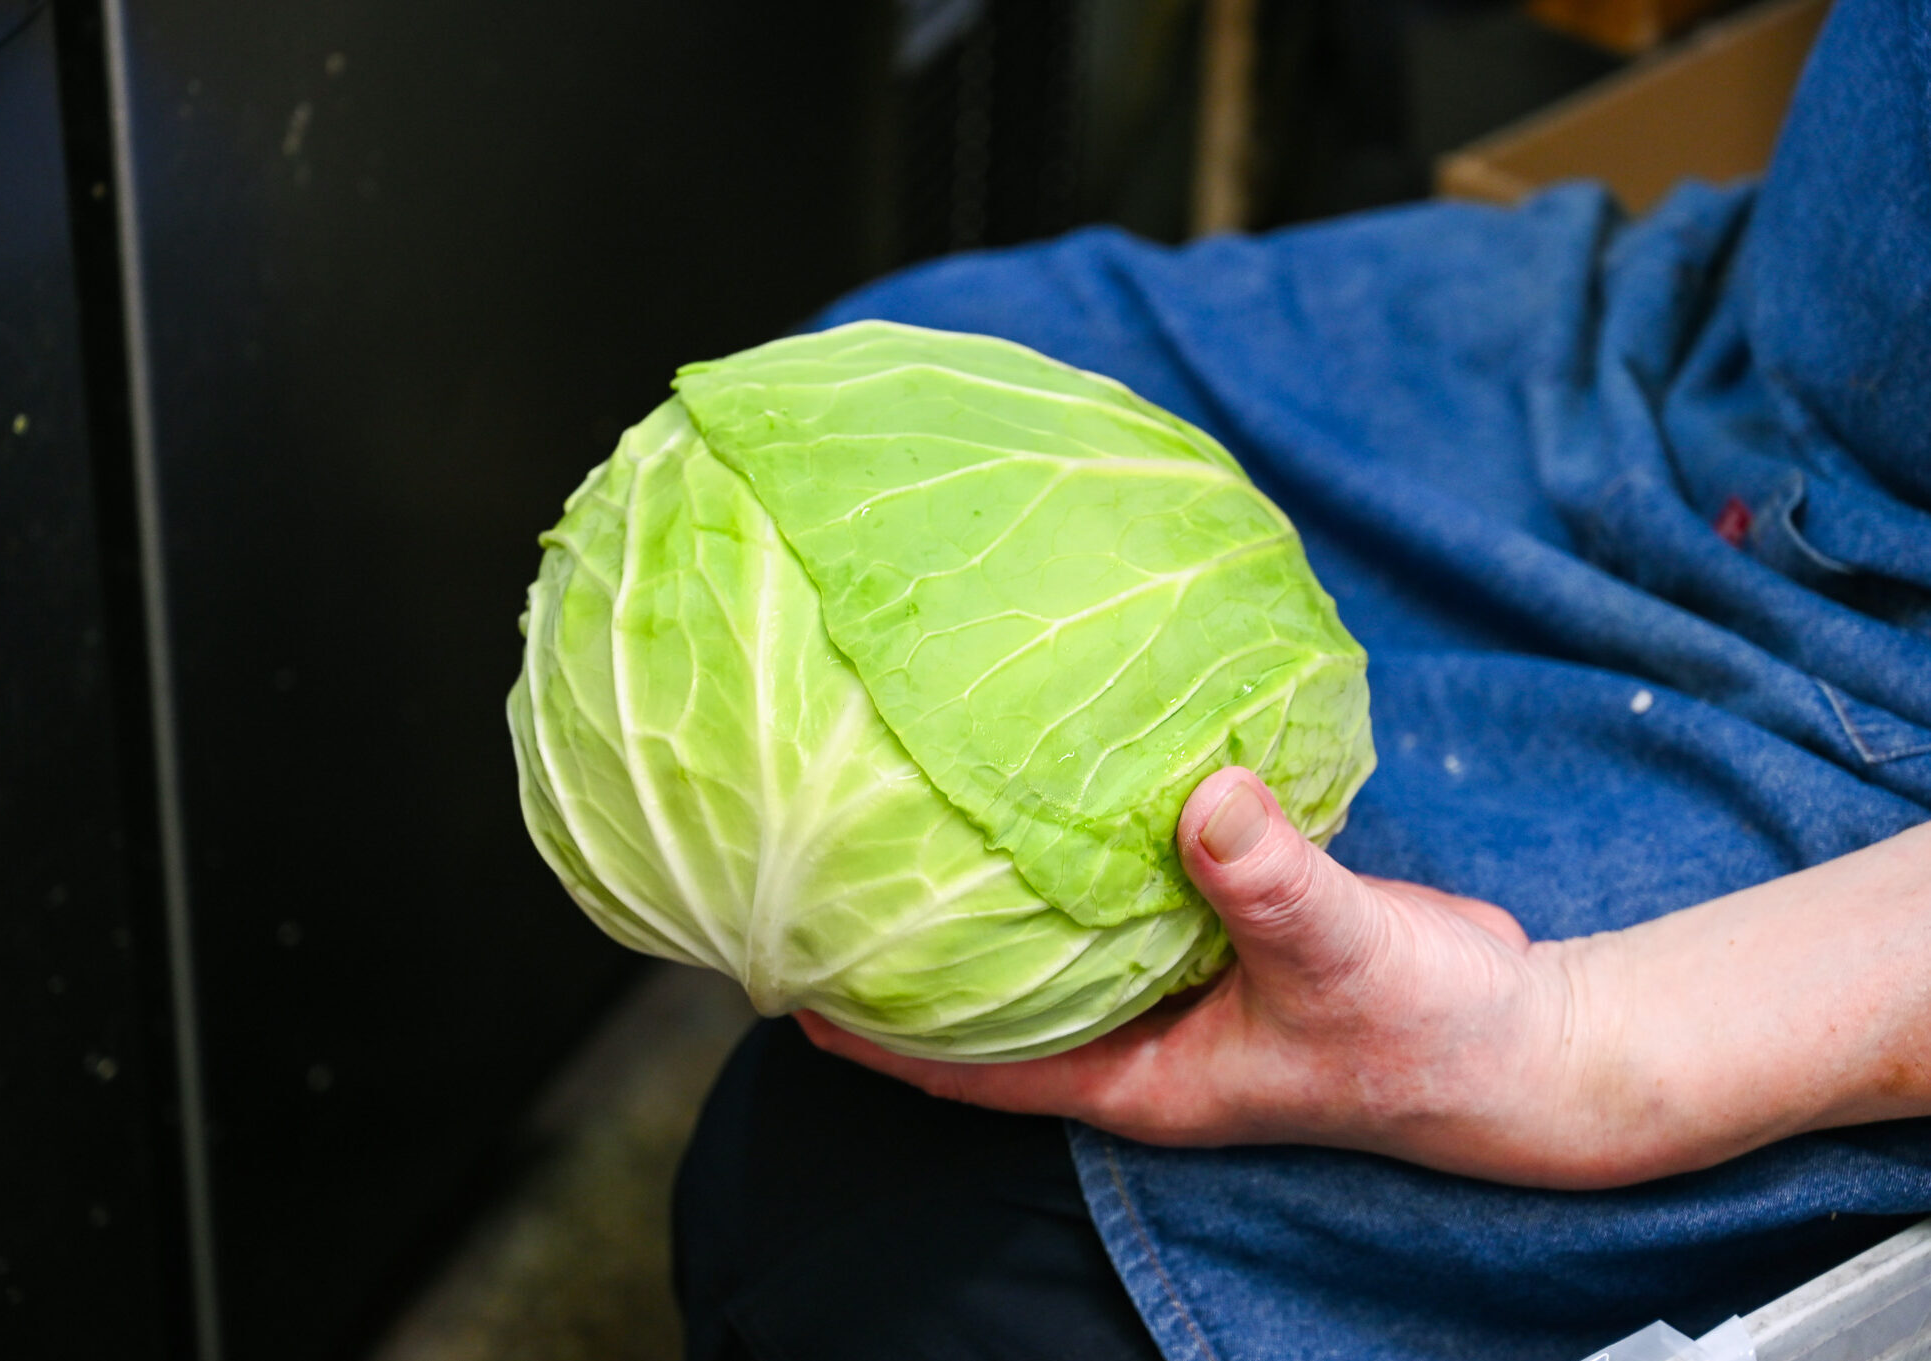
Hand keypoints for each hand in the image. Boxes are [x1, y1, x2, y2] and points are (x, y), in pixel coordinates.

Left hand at [799, 766, 1607, 1186]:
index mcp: (1137, 1074)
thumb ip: (1273, 883)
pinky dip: (1093, 834)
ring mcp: (1178, 976)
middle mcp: (1141, 1028)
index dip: (879, 1038)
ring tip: (916, 796)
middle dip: (913, 948)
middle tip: (822, 868)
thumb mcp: (1343, 957)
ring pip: (1059, 931)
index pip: (972, 1070)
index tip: (785, 986)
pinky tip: (1062, 763)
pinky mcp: (1223, 922)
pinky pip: (1132, 877)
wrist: (1523, 1033)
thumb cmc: (1429, 1037)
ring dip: (999, 880)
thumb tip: (1208, 798)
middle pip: (993, 995)